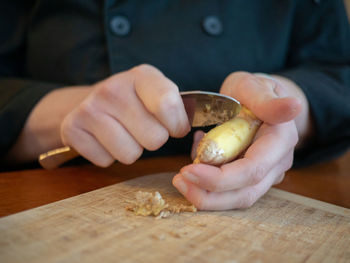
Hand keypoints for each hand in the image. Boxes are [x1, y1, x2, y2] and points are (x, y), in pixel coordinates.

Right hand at [61, 64, 189, 166]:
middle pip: (154, 139)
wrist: (92, 102)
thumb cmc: (135, 102)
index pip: (168, 105)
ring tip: (124, 133)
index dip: (177, 125)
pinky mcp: (72, 128)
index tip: (174, 127)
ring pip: (130, 155)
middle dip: (153, 139)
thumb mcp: (158, 93)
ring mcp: (89, 108)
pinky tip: (106, 139)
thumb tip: (192, 131)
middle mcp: (113, 88)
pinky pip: (106, 161)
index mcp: (142, 76)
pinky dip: (109, 155)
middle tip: (143, 128)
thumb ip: (178, 108)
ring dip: (132, 150)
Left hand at [173, 71, 303, 209]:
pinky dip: (207, 183)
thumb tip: (294, 106)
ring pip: (236, 197)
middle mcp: (276, 164)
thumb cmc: (252, 91)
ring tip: (181, 179)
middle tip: (179, 181)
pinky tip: (195, 160)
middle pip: (244, 193)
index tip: (188, 171)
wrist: (257, 100)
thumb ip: (268, 101)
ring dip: (206, 195)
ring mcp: (265, 174)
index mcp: (280, 141)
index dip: (220, 178)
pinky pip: (229, 190)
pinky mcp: (251, 178)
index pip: (252, 170)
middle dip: (209, 194)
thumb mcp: (254, 87)